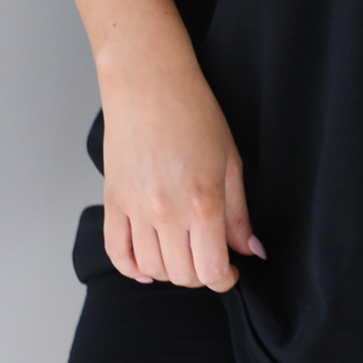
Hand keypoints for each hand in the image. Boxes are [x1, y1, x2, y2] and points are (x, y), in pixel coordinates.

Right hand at [99, 43, 265, 291]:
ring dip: (170, 272)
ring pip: (151, 269)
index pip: (211, 270)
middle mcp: (166, 212)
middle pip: (182, 275)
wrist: (149, 83)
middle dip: (200, 276)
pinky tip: (148, 265)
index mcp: (203, 202)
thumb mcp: (230, 161)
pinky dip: (132, 269)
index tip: (230, 272)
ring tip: (183, 253)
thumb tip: (249, 250)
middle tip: (209, 258)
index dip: (224, 279)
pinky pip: (117, 253)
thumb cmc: (193, 113)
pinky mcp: (113, 202)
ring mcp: (136, 209)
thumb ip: (238, 213)